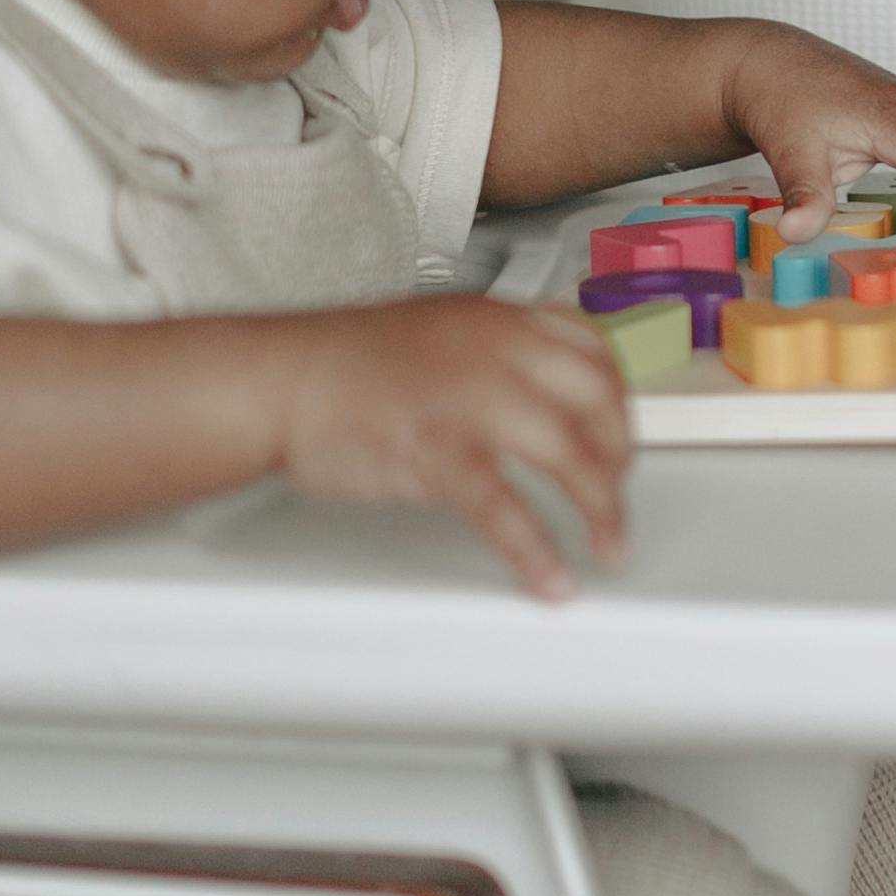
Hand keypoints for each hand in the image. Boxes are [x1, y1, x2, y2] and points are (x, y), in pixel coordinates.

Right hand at [276, 293, 634, 601]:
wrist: (274, 379)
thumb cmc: (342, 365)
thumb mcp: (439, 333)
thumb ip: (496, 358)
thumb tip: (546, 401)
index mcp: (495, 319)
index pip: (593, 351)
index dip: (618, 404)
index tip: (621, 441)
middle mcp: (492, 350)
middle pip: (595, 401)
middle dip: (619, 460)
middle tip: (618, 499)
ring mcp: (465, 398)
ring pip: (566, 454)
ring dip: (599, 509)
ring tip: (607, 547)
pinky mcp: (432, 450)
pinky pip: (504, 509)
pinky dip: (536, 550)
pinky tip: (551, 576)